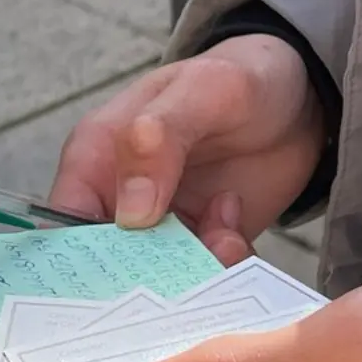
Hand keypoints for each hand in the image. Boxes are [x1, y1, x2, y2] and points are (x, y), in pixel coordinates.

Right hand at [50, 35, 323, 263]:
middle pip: (106, 268)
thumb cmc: (237, 79)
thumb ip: (158, 139)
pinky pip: (202, 282)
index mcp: (94, 161)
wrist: (299, 100)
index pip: (63, 226)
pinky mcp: (200, 250)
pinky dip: (221, 271)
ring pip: (158, 282)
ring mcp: (160, 231)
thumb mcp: (203, 91)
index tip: (116, 280)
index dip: (79, 261)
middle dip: (143, 279)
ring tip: (224, 236)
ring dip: (192, 274)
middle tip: (184, 265)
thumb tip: (130, 211)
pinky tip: (234, 233)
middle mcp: (117, 203)